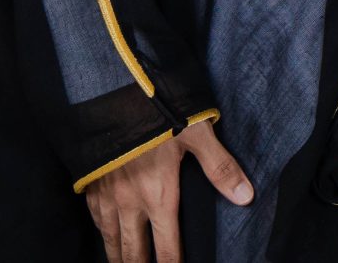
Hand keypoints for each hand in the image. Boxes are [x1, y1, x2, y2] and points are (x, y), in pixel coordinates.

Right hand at [81, 116, 251, 262]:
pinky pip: (96, 221)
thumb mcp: (196, 134)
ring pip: (111, 241)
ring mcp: (107, 196)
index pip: (168, 248)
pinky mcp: (91, 184)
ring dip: (120, 258)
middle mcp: (130, 203)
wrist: (108, 92)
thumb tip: (246, 196)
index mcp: (159, 195)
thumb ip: (220, 167)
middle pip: (134, 253)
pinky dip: (103, 235)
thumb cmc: (155, 110)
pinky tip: (107, 237)